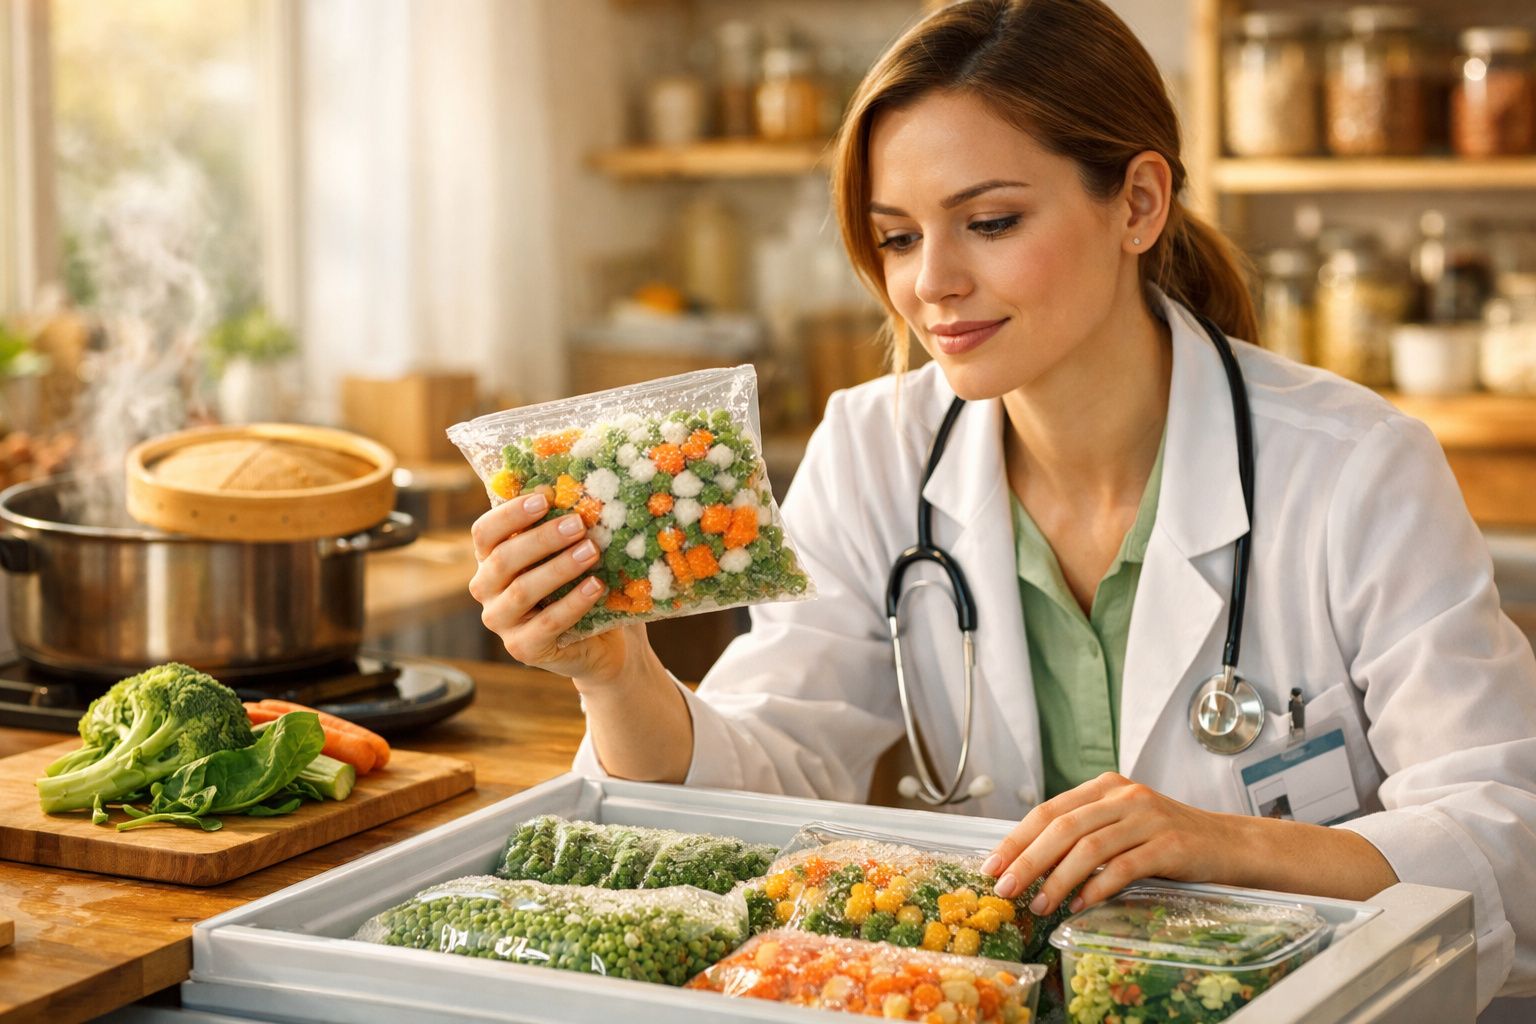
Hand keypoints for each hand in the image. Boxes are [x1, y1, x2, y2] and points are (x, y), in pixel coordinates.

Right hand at [469, 492, 651, 687]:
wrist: (605, 642)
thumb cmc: (583, 585)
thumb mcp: (569, 553)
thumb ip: (563, 526)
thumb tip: (577, 485)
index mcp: (490, 559)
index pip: (484, 532)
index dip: (510, 514)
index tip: (545, 498)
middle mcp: (487, 589)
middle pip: (503, 559)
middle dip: (543, 539)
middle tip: (578, 523)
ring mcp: (502, 621)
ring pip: (523, 590)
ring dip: (560, 567)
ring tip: (592, 550)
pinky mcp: (523, 649)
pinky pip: (548, 623)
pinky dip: (574, 602)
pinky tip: (596, 586)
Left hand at [980, 772, 1240, 915]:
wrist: (1230, 844)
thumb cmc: (1168, 841)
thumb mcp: (1122, 826)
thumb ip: (1083, 835)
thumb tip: (1029, 865)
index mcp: (1105, 788)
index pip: (1048, 810)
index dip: (1017, 839)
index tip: (991, 866)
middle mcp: (1123, 796)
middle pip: (1062, 827)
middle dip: (1028, 860)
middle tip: (1006, 888)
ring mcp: (1148, 818)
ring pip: (1089, 847)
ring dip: (1058, 879)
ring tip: (1040, 905)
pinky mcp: (1169, 845)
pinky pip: (1124, 867)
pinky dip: (1097, 888)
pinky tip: (1080, 905)